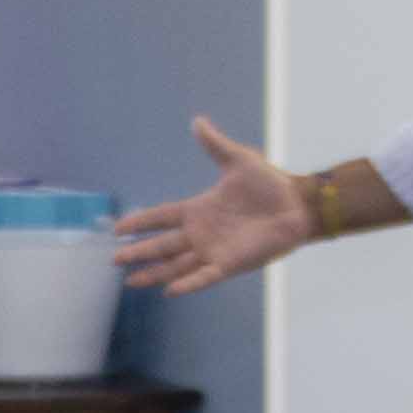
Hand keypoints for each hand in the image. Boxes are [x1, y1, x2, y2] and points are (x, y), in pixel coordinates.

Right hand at [114, 118, 316, 290]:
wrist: (297, 205)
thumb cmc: (270, 184)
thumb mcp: (238, 160)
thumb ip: (215, 144)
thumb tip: (198, 122)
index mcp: (198, 209)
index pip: (161, 217)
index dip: (140, 222)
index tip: (118, 229)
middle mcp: (201, 233)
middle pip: (161, 245)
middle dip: (138, 252)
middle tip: (114, 259)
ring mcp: (213, 251)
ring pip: (175, 265)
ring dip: (154, 273)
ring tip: (132, 281)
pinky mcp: (229, 264)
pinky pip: (204, 276)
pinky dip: (188, 284)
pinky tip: (170, 291)